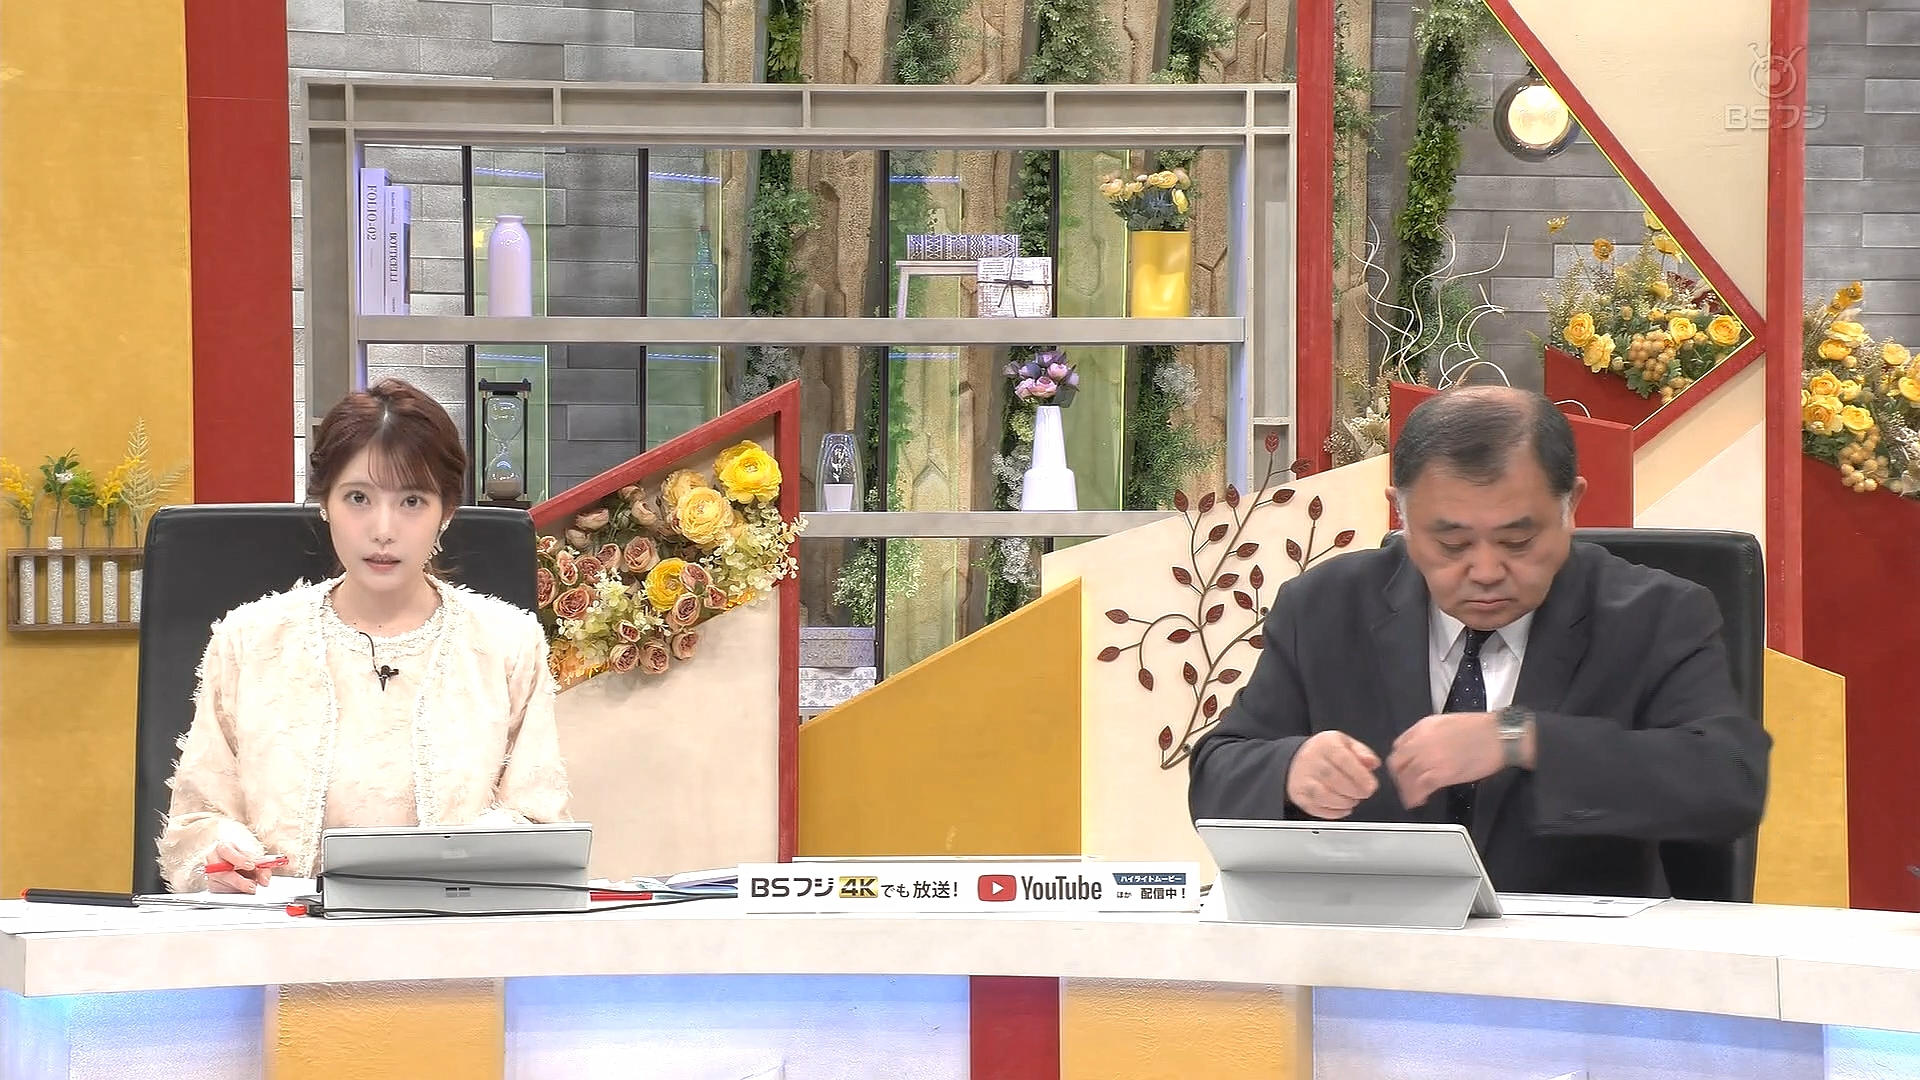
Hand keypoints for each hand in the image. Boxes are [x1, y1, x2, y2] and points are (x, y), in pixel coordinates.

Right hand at [205, 841, 271, 893]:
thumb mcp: (254, 858)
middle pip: (221, 872)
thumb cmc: (242, 858)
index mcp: (223, 848)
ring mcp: (211, 875)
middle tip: (253, 886)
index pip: (226, 851)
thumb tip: (265, 880)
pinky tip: (241, 890)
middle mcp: (213, 861)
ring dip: (238, 888)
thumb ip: (262, 868)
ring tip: (251, 887)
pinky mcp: (212, 887)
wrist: (232, 861)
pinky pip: (222, 892)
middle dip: (239, 881)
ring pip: (222, 884)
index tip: (252, 865)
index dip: (239, 859)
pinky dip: (234, 892)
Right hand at [1286, 731, 1381, 818]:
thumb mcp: (1346, 744)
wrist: (1297, 759)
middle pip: (1333, 778)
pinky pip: (1315, 808)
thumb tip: (1372, 763)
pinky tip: (1343, 808)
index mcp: (1325, 744)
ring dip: (1343, 802)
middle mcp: (1310, 760)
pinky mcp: (1299, 795)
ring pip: (1323, 795)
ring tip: (1353, 800)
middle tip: (1364, 793)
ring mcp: (1302, 779)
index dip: (1360, 775)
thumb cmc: (1326, 753)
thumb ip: (1362, 753)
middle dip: (1354, 790)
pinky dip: (1333, 812)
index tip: (1371, 785)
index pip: (1343, 759)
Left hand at [1388, 711, 1504, 807]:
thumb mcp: (1446, 722)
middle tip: (1404, 784)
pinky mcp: (1440, 774)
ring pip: (1405, 778)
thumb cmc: (1480, 728)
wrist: (1498, 736)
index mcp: (1423, 727)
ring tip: (1411, 797)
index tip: (1404, 767)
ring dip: (1406, 790)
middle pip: (1397, 763)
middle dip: (1398, 776)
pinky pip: (1418, 789)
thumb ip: (1429, 734)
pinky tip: (1419, 801)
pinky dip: (1415, 797)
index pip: (1398, 746)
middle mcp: (1421, 742)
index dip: (1400, 760)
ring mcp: (1428, 759)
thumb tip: (1424, 746)